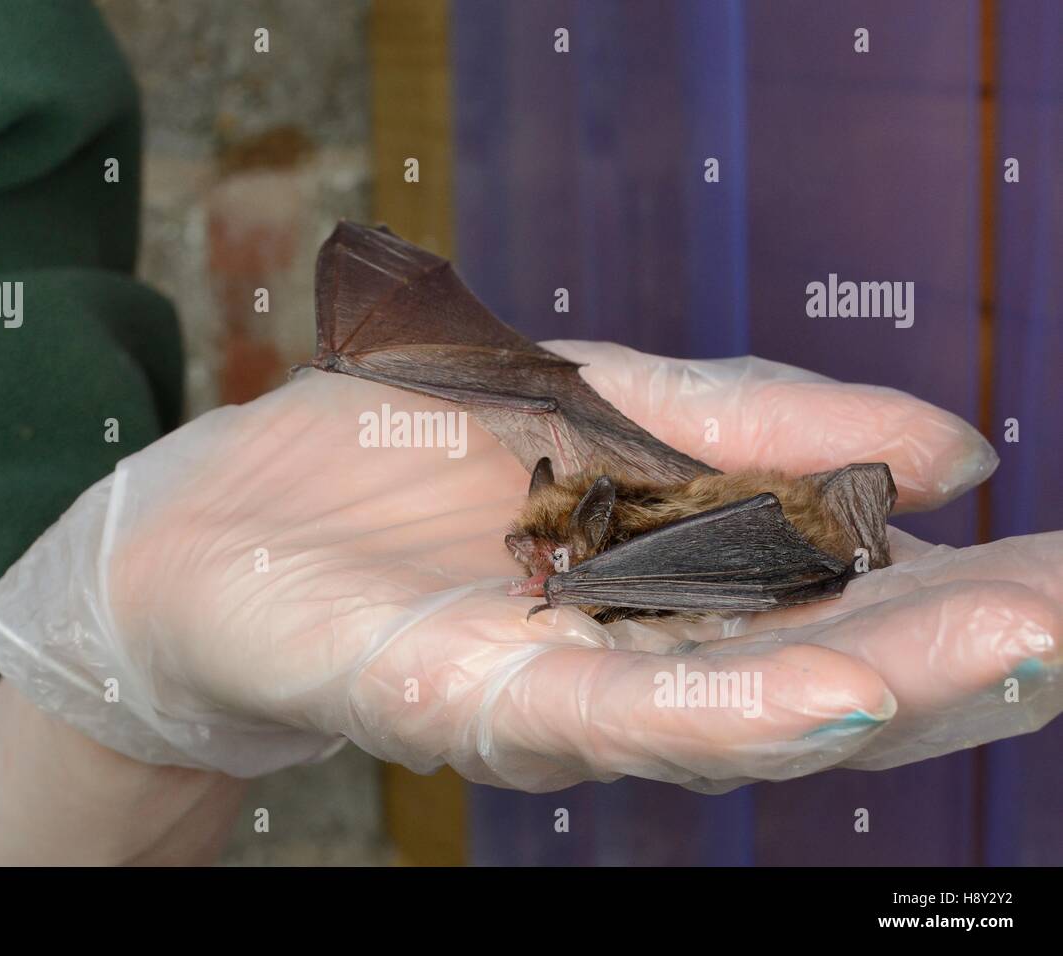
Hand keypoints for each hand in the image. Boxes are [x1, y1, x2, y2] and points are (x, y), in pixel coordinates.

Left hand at [0, 341, 1058, 791]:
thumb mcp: (588, 394)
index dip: (962, 590)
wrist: (217, 520)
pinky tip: (835, 695)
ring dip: (880, 692)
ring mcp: (555, 693)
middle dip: (955, 655)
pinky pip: (613, 714)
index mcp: (668, 582)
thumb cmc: (393, 457)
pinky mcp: (467, 703)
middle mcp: (632, 658)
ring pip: (738, 714)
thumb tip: (940, 445)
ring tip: (1012, 655)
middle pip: (817, 673)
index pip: (842, 598)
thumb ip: (743, 421)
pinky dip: (729, 711)